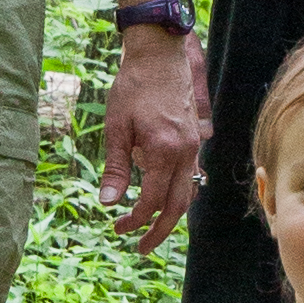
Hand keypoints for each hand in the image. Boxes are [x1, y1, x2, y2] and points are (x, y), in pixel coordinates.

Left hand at [98, 25, 209, 250]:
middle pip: (177, 206)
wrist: (160, 54)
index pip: (153, 200)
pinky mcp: (195, 139)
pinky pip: (191, 175)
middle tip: (140, 249)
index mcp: (164, 150)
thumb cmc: (134, 86)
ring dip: (171, 215)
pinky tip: (166, 198)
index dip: (135, 220)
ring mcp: (194, 146)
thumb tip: (108, 203)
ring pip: (188, 192)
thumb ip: (116, 168)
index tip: (118, 228)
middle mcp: (185, 152)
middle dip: (159, 231)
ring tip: (152, 229)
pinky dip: (179, 193)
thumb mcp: (116, 127)